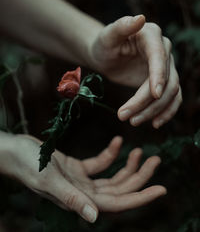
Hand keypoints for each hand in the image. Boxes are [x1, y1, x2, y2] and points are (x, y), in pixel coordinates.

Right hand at [11, 135, 165, 222]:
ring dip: (127, 165)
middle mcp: (83, 193)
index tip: (161, 188)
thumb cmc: (27, 164)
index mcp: (79, 200)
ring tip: (140, 151)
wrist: (15, 151)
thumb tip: (95, 218)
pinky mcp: (76, 168)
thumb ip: (71, 198)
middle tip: (156, 160)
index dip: (140, 197)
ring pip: (112, 177)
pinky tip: (117, 142)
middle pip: (119, 188)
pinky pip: (99, 163)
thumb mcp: (49, 179)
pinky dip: (110, 154)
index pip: (117, 202)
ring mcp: (80, 181)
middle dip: (139, 176)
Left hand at [90, 15, 181, 127]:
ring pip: (170, 92)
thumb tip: (140, 18)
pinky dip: (166, 112)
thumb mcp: (108, 35)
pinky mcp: (162, 81)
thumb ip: (122, 26)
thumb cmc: (104, 44)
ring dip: (154, 110)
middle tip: (125, 116)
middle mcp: (163, 50)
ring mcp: (165, 67)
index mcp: (151, 36)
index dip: (158, 75)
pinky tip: (154, 123)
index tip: (154, 95)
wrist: (105, 55)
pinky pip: (171, 99)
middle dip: (148, 101)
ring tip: (134, 121)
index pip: (159, 57)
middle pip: (166, 79)